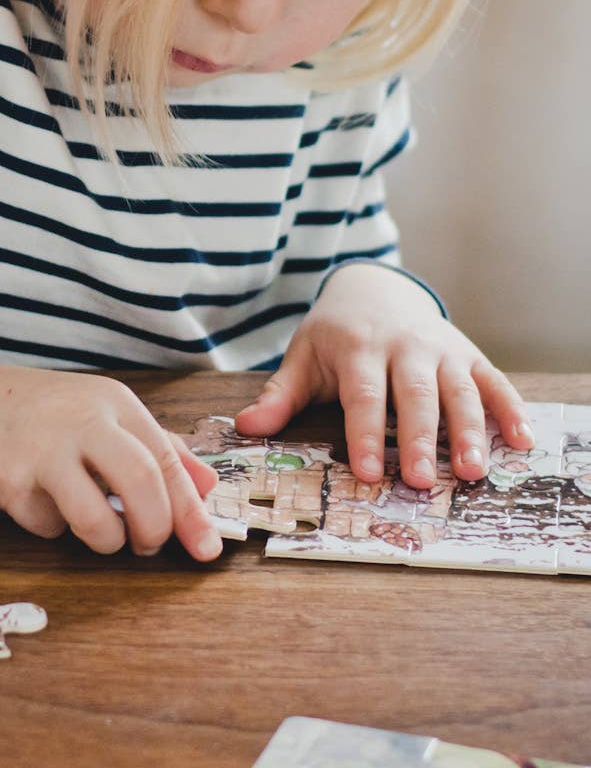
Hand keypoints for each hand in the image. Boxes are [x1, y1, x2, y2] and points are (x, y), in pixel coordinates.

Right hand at [0, 360, 222, 559]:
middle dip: (156, 529)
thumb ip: (153, 447)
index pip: (168, 460)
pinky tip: (38, 504)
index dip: (192, 510)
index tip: (207, 548)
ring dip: (106, 541)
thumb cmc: (32, 414)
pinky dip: (51, 528)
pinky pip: (47, 526)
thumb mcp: (97, 415)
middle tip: (149, 547)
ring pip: (98, 519)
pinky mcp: (9, 478)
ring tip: (98, 532)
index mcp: (114, 402)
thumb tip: (207, 485)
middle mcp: (84, 419)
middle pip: (144, 485)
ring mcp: (44, 447)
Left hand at [234, 263, 533, 487]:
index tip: (369, 472)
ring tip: (473, 470)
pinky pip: (493, 381)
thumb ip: (280, 396)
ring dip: (469, 430)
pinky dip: (510, 409)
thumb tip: (245, 427)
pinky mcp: (468, 354)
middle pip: (415, 395)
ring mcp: (441, 348)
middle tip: (425, 480)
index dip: (366, 434)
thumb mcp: (303, 357)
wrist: (374, 287)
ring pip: (458, 390)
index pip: (363, 395)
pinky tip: (522, 441)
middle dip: (421, 438)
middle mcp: (404, 347)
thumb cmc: (335, 334)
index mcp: (359, 348)